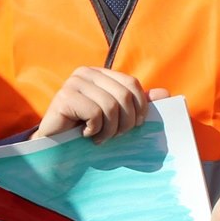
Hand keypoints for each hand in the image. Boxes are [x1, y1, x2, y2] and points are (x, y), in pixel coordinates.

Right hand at [34, 68, 164, 142]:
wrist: (55, 147)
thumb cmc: (86, 131)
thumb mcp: (116, 117)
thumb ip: (137, 103)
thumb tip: (165, 94)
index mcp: (99, 73)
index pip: (131, 83)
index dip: (139, 107)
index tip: (134, 126)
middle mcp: (85, 73)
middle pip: (123, 95)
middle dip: (125, 122)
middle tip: (115, 136)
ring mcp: (73, 83)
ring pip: (110, 106)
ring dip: (109, 130)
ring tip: (99, 138)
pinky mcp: (64, 97)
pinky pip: (94, 113)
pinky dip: (95, 130)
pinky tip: (85, 135)